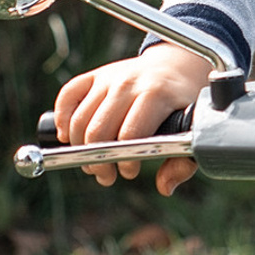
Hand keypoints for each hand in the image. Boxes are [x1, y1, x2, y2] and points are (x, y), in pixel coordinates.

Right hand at [52, 42, 209, 192]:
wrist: (177, 66)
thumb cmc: (184, 102)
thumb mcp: (192, 129)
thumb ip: (182, 161)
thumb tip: (164, 187)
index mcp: (157, 94)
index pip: (129, 134)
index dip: (123, 160)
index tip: (129, 172)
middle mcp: (129, 83)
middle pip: (99, 130)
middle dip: (98, 162)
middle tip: (106, 175)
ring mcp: (110, 77)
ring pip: (79, 119)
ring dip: (79, 149)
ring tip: (92, 164)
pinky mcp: (95, 75)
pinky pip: (67, 95)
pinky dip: (62, 118)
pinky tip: (67, 136)